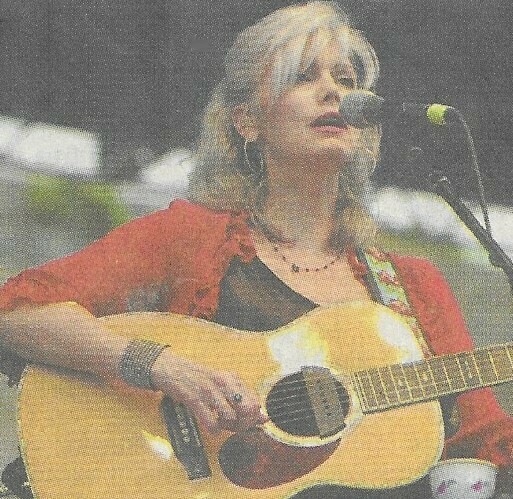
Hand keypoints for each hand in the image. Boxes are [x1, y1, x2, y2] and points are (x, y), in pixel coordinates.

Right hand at [151, 349, 267, 432]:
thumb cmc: (200, 378)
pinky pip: (212, 424)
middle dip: (243, 424)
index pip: (255, 402)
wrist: (173, 369)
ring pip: (231, 418)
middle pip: (247, 411)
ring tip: (220, 422)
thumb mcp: (223, 383)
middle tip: (235, 425)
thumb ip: (243, 399)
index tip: (247, 422)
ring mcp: (210, 391)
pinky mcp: (196, 400)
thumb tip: (264, 418)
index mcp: (233, 378)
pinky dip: (213, 429)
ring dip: (227, 427)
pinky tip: (210, 423)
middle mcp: (224, 383)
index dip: (254, 418)